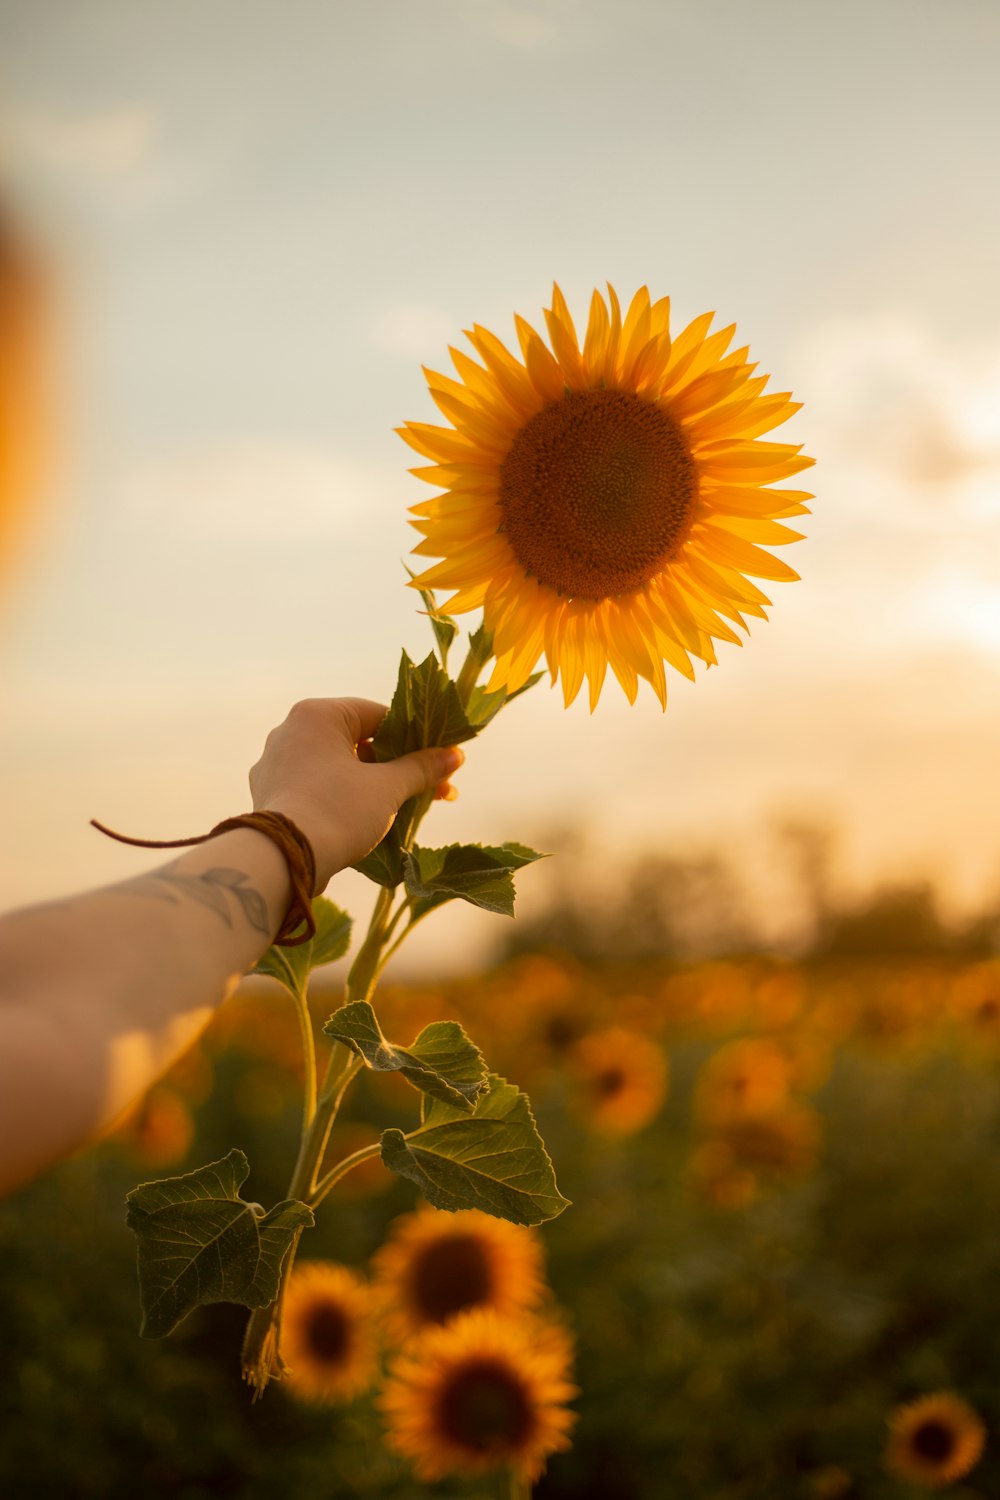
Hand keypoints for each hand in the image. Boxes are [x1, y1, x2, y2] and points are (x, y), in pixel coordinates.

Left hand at [248, 698, 463, 889]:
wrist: (284, 860)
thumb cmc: (338, 811)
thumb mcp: (387, 787)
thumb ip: (421, 767)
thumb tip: (454, 755)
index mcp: (317, 715)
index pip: (378, 715)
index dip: (415, 738)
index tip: (439, 760)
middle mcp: (291, 731)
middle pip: (358, 742)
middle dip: (398, 766)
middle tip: (432, 788)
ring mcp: (276, 763)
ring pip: (338, 766)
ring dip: (374, 783)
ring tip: (407, 808)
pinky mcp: (271, 794)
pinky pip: (317, 786)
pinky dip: (344, 797)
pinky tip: (368, 819)